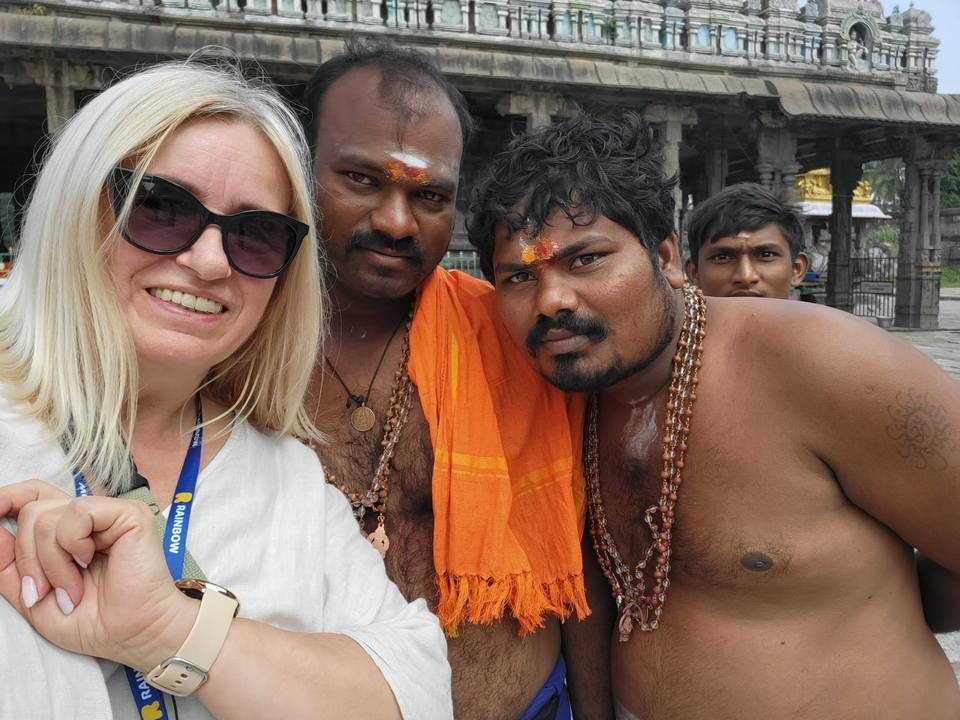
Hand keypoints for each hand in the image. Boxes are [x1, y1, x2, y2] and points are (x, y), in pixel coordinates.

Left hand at [0, 480, 196, 670]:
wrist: (134, 635)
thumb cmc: (96, 622)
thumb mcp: (34, 600)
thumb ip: (7, 568)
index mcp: (69, 533)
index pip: (33, 497)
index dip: (6, 499)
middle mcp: (89, 518)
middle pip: (32, 513)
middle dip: (26, 559)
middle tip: (43, 592)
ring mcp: (109, 514)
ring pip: (46, 517)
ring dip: (50, 562)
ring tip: (73, 588)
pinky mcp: (128, 514)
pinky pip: (77, 514)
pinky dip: (71, 545)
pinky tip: (88, 561)